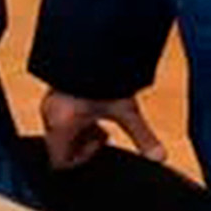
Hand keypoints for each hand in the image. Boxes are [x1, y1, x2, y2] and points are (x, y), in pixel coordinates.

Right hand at [38, 91, 166, 169]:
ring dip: (80, 130)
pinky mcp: (53, 94)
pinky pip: (59, 117)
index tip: (101, 141)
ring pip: (61, 132)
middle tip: (104, 128)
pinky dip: (75, 118)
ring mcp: (49, 105)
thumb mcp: (126, 111)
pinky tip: (92, 104)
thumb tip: (160, 157)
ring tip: (100, 115)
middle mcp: (50, 118)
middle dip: (84, 143)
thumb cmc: (105, 79)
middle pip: (61, 147)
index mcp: (62, 126)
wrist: (90, 47)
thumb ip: (143, 136)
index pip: (60, 163)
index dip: (82, 159)